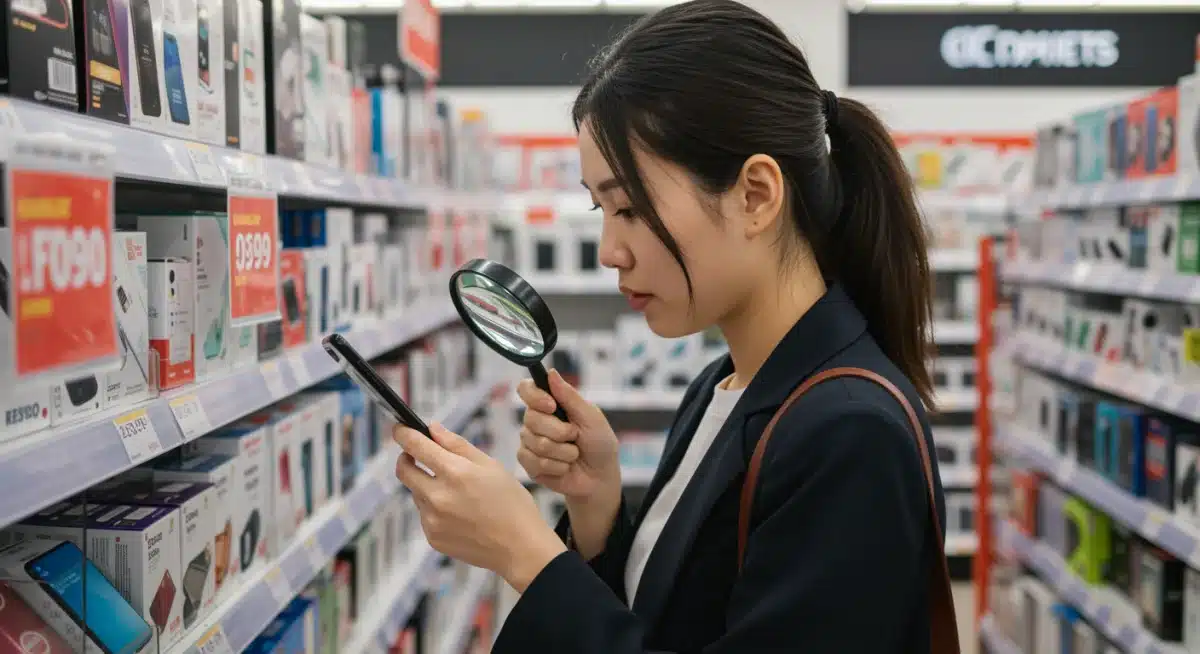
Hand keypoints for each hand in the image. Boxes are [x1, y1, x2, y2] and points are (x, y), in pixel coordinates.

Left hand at [394, 423, 565, 592]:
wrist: (520, 548)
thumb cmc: (511, 503)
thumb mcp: (490, 465)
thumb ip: (457, 445)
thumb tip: (433, 429)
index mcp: (455, 472)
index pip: (415, 446)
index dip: (403, 433)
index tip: (400, 429)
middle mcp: (438, 496)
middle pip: (403, 470)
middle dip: (406, 458)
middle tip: (417, 455)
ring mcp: (432, 520)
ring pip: (416, 493)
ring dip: (426, 485)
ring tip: (457, 493)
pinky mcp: (433, 537)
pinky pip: (424, 515)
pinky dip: (434, 508)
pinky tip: (460, 514)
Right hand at [516, 369, 619, 500]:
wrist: (600, 477)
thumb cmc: (599, 444)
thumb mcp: (591, 417)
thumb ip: (570, 397)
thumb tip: (551, 372)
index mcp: (550, 404)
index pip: (526, 389)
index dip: (534, 397)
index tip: (552, 406)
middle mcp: (536, 420)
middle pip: (531, 418)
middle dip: (560, 431)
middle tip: (575, 437)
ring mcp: (530, 442)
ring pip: (535, 442)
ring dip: (563, 452)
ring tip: (574, 454)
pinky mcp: (529, 463)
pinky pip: (534, 462)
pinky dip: (557, 466)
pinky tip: (565, 467)